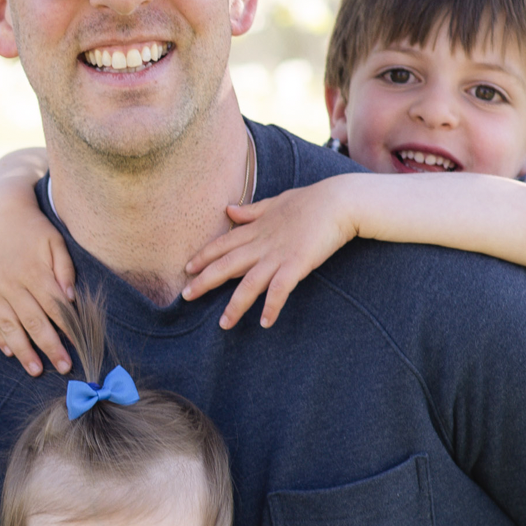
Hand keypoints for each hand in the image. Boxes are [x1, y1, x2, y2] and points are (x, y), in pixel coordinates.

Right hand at [0, 157, 77, 375]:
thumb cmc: (32, 228)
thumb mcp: (55, 240)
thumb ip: (65, 268)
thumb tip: (71, 297)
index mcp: (34, 272)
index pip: (54, 308)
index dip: (67, 330)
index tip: (78, 348)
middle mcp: (12, 283)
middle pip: (34, 322)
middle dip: (50, 347)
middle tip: (63, 367)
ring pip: (10, 326)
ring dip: (23, 351)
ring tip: (34, 370)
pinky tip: (9, 351)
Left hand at [184, 182, 354, 329]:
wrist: (340, 201)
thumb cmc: (311, 201)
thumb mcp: (275, 202)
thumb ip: (251, 211)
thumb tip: (229, 210)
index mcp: (256, 228)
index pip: (222, 244)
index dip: (203, 256)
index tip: (187, 268)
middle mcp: (261, 243)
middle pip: (226, 265)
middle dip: (204, 281)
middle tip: (185, 296)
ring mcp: (278, 255)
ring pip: (249, 283)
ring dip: (235, 305)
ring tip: (224, 324)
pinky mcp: (297, 264)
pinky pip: (280, 289)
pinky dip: (272, 306)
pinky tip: (265, 322)